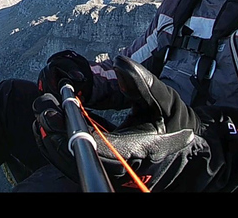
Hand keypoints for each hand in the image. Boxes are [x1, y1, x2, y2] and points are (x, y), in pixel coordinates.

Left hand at [33, 55, 237, 191]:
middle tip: (42, 107)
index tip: (60, 101)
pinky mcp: (107, 173)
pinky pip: (77, 164)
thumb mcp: (166, 100)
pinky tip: (51, 129)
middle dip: (55, 131)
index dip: (72, 123)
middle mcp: (120, 168)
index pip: (94, 142)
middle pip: (77, 155)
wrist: (195, 156)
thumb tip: (119, 62)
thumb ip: (143, 82)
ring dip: (54, 140)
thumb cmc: (180, 126)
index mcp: (134, 150)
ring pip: (73, 163)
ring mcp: (112, 174)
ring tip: (41, 115)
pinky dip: (61, 148)